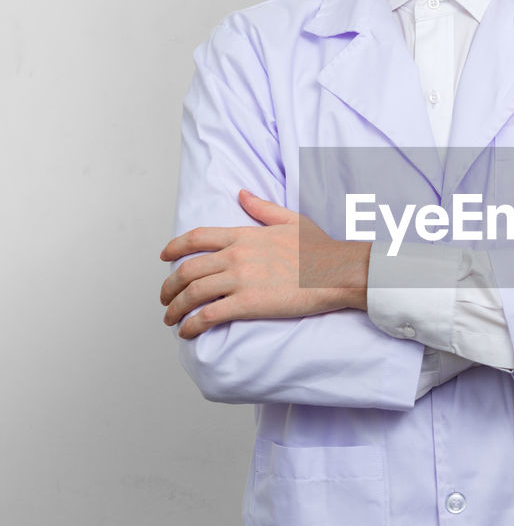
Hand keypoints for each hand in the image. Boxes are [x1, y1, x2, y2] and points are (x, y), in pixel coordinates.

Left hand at [160, 191, 369, 338]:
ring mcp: (241, 280)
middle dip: (169, 286)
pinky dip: (191, 325)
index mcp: (243, 235)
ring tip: (170, 318)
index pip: (196, 238)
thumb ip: (261, 208)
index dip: (175, 248)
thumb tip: (242, 193)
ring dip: (175, 308)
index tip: (164, 257)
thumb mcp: (290, 220)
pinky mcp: (248, 304)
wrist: (337, 272)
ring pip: (192, 294)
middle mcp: (236, 255)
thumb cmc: (320, 249)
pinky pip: (208, 316)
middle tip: (164, 298)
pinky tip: (187, 332)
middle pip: (188, 270)